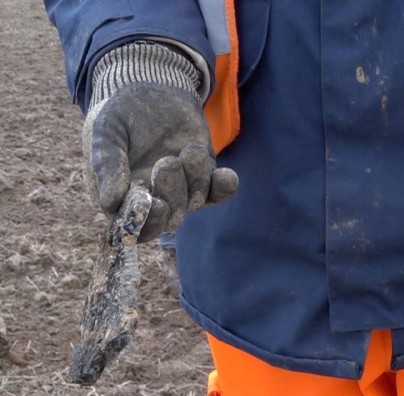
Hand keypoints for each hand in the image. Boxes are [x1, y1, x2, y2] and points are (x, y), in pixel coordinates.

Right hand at [82, 44, 237, 241]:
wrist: (148, 88)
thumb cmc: (118, 114)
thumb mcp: (104, 133)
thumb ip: (105, 166)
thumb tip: (110, 204)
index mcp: (123, 197)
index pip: (135, 226)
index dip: (145, 221)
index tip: (151, 202)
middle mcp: (154, 198)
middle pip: (170, 218)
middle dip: (173, 195)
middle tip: (166, 163)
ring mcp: (182, 188)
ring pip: (195, 201)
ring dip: (196, 179)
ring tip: (190, 150)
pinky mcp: (204, 175)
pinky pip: (218, 191)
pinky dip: (224, 186)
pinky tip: (226, 175)